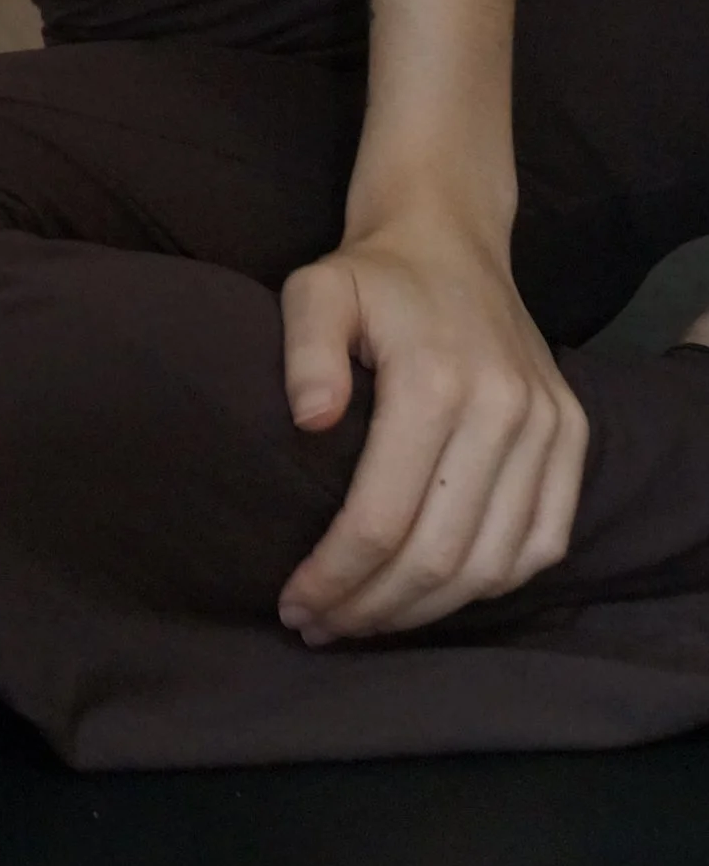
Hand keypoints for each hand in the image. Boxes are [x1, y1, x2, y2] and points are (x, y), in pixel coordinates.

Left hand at [276, 215, 587, 642]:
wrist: (450, 238)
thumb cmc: (373, 276)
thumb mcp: (315, 288)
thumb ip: (305, 349)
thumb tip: (310, 421)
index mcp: (436, 380)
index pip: (382, 518)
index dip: (335, 576)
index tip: (293, 603)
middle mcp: (504, 410)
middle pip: (437, 555)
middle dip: (372, 608)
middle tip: (320, 627)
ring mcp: (549, 427)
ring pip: (492, 566)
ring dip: (426, 611)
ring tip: (367, 621)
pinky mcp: (573, 437)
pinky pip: (542, 544)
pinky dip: (491, 585)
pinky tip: (436, 594)